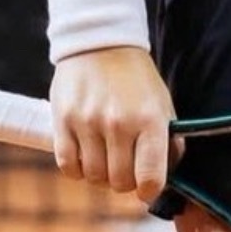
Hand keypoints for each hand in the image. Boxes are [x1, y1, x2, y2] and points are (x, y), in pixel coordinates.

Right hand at [49, 46, 181, 202]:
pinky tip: (86, 152)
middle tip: (125, 165)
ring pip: (93, 177)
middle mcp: (120, 123)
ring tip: (105, 154)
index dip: (149, 190)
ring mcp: (89, 123)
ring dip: (100, 174)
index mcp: (150, 118)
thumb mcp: (161, 101)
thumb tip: (167, 177)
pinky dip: (77, 168)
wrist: (100, 42)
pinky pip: (68, 167)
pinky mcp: (63, 121)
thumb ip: (166, 139)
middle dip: (124, 181)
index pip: (151, 177)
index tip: (146, 188)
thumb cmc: (135, 78)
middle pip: (119, 182)